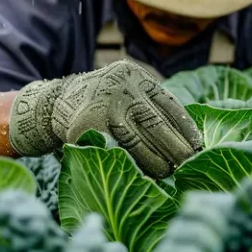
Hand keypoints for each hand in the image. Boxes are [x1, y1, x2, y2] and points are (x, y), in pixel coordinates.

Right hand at [9, 60, 202, 178]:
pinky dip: (132, 166)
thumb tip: (188, 139)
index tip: (198, 146)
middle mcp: (119, 86)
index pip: (168, 103)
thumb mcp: (125, 91)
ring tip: (169, 174)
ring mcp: (101, 106)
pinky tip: (145, 176)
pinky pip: (114, 151)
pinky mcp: (85, 128)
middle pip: (155, 122)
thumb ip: (149, 105)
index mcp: (134, 76)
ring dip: (156, 160)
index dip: (186, 127)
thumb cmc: (102, 104)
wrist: (52, 104)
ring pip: (136, 140)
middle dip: (175, 147)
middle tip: (189, 165)